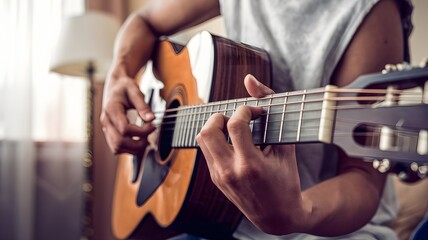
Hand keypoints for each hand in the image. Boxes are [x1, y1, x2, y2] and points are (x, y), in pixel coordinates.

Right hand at [100, 67, 155, 154]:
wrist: (115, 85)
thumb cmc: (125, 87)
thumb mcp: (135, 91)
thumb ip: (143, 105)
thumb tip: (152, 119)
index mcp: (111, 109)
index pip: (124, 129)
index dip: (141, 132)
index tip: (153, 126)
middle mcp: (106, 121)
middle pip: (119, 142)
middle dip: (138, 143)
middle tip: (150, 134)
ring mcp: (106, 128)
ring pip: (116, 148)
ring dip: (133, 148)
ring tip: (145, 139)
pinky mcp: (108, 133)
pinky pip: (116, 147)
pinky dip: (128, 148)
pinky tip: (138, 141)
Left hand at [196, 75, 310, 234]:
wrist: (277, 216)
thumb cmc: (287, 180)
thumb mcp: (284, 146)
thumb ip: (270, 110)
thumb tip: (249, 79)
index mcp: (250, 166)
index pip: (235, 125)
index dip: (245, 110)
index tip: (256, 112)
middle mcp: (230, 172)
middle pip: (208, 131)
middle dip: (221, 116)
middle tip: (237, 118)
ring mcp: (219, 177)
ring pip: (202, 140)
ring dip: (215, 127)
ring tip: (233, 128)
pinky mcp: (215, 179)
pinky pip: (207, 151)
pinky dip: (217, 140)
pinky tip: (233, 142)